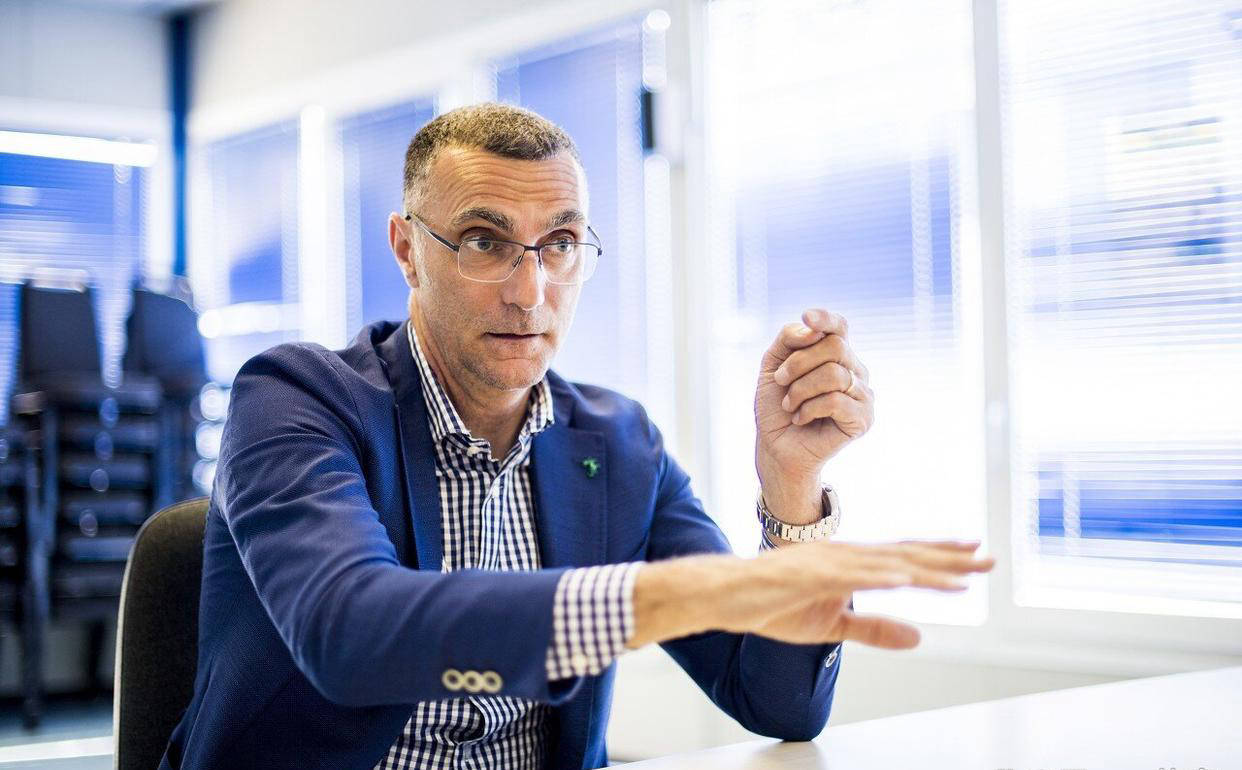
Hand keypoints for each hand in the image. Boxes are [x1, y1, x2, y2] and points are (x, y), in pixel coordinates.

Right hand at [746, 540, 990, 646]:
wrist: (726, 595)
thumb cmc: (773, 605)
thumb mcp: (833, 626)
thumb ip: (876, 629)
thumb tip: (918, 636)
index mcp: (850, 564)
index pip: (904, 557)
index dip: (941, 556)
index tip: (974, 553)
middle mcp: (846, 555)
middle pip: (906, 555)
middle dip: (950, 557)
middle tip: (989, 558)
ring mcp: (829, 563)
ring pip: (887, 564)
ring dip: (926, 569)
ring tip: (962, 574)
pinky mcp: (810, 575)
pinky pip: (850, 576)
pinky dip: (879, 575)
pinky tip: (904, 577)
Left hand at [754, 309, 873, 518]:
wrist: (775, 446)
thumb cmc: (776, 406)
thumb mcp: (772, 365)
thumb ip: (789, 339)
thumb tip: (812, 329)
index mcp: (836, 354)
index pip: (839, 327)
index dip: (826, 318)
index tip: (807, 317)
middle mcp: (855, 370)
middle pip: (835, 346)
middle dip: (798, 362)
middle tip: (781, 382)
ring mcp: (863, 394)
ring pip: (834, 374)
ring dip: (800, 389)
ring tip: (790, 405)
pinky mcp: (863, 419)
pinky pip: (836, 400)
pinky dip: (809, 409)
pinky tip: (801, 418)